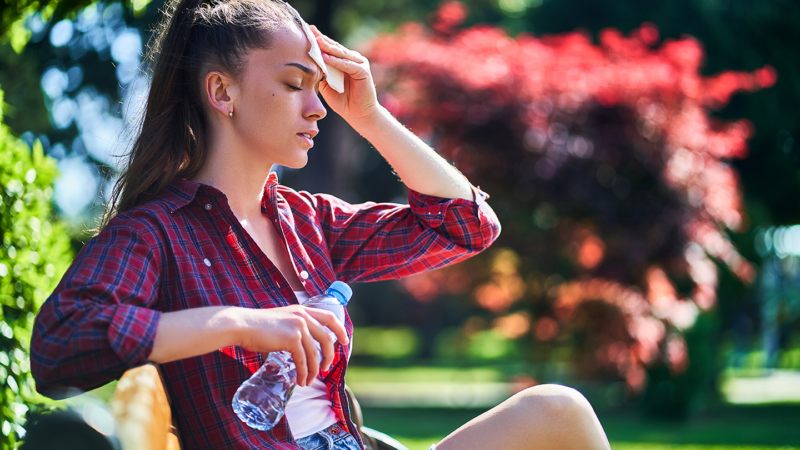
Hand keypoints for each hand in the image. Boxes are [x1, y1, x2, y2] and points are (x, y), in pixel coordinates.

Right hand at [234, 305, 348, 386]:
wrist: (242, 325)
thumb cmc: (258, 326)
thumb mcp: (282, 321)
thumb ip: (294, 329)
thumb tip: (300, 349)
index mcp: (302, 310)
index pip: (330, 317)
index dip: (340, 330)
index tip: (345, 341)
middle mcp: (303, 316)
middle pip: (328, 338)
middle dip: (329, 356)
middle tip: (326, 368)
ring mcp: (299, 327)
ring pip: (315, 353)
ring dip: (314, 370)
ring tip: (309, 380)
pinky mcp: (292, 339)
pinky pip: (303, 360)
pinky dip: (303, 373)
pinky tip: (300, 380)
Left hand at [310, 25, 379, 124]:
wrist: (358, 115)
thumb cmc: (343, 101)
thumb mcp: (327, 85)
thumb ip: (321, 73)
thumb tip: (308, 63)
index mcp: (343, 61)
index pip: (329, 48)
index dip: (318, 40)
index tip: (306, 31)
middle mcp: (352, 59)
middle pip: (335, 47)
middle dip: (322, 39)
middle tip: (310, 30)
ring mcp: (359, 64)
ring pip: (341, 54)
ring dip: (329, 48)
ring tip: (317, 42)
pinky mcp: (363, 72)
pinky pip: (348, 65)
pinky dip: (337, 62)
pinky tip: (327, 58)